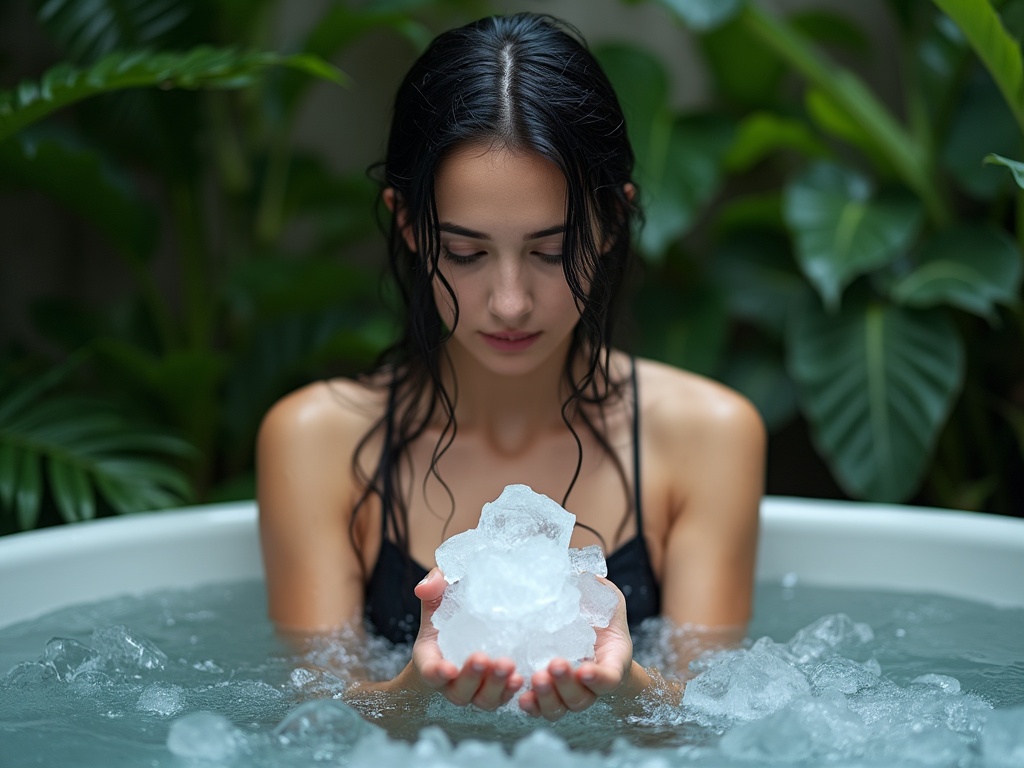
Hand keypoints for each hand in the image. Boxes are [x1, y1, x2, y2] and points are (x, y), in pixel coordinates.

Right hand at [406, 568, 523, 709]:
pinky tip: (521, 678)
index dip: (437, 673)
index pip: (429, 672)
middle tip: (482, 658)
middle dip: (470, 678)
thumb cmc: (452, 610)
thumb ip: (433, 587)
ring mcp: (476, 689)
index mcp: (432, 659)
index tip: (448, 668)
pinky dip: (511, 692)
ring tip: (507, 665)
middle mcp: (452, 681)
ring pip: (483, 700)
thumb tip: (424, 588)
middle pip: (458, 691)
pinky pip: (504, 698)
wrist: (471, 627)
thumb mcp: (441, 595)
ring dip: (495, 686)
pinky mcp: (497, 690)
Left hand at [518, 579, 635, 720]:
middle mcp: (590, 685)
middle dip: (566, 684)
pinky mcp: (548, 693)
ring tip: (536, 678)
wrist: (590, 639)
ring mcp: (569, 693)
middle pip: (581, 698)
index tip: (584, 669)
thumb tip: (582, 571)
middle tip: (555, 664)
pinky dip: (531, 705)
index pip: (609, 678)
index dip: (598, 678)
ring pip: (560, 708)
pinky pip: (540, 707)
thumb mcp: (605, 600)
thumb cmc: (600, 618)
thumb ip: (598, 590)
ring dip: (547, 697)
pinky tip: (520, 696)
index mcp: (611, 663)